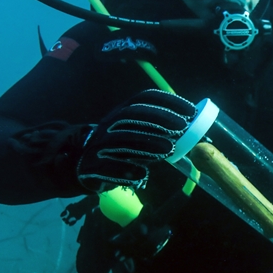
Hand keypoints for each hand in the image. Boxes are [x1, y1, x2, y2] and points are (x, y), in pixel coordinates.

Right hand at [77, 90, 195, 191]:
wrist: (82, 165)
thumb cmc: (119, 148)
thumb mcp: (137, 135)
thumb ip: (158, 132)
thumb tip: (190, 132)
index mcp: (121, 111)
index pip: (144, 99)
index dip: (168, 101)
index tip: (190, 110)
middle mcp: (109, 124)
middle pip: (131, 115)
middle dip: (159, 118)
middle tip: (182, 127)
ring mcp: (99, 144)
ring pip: (121, 140)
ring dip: (147, 143)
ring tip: (169, 149)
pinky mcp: (92, 166)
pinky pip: (108, 167)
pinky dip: (126, 170)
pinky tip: (143, 174)